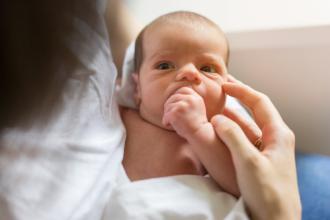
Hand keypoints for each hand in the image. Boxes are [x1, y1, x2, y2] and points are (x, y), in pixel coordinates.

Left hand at [162, 87, 207, 137]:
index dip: (177, 96)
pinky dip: (166, 122)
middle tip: (172, 116)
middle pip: (173, 97)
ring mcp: (182, 105)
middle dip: (170, 106)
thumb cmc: (196, 124)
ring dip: (167, 115)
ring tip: (173, 122)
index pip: (183, 90)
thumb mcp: (197, 108)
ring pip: (168, 106)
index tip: (176, 106)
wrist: (199, 134)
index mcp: (196, 97)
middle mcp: (190, 99)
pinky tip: (170, 126)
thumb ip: (189, 100)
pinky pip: (165, 115)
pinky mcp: (175, 112)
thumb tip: (174, 96)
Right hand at [211, 75, 300, 219]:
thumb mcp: (248, 162)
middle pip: (254, 111)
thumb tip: (219, 119)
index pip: (259, 102)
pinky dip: (231, 132)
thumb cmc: (268, 193)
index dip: (241, 90)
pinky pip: (244, 140)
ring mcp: (267, 150)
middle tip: (220, 88)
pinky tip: (219, 130)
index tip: (224, 84)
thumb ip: (233, 136)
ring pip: (247, 126)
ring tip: (215, 107)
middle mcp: (274, 138)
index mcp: (278, 134)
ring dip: (232, 116)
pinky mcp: (259, 160)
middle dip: (237, 99)